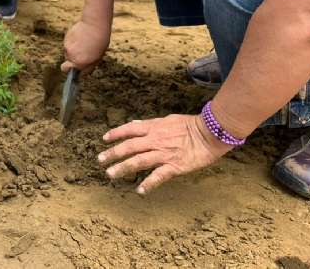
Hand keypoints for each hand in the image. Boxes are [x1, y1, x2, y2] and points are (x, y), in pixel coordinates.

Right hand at [61, 19, 108, 73]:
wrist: (95, 25)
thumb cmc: (100, 42)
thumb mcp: (97, 58)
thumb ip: (88, 67)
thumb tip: (81, 73)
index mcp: (79, 63)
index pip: (69, 71)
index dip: (73, 70)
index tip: (77, 67)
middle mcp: (71, 56)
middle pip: (66, 63)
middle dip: (70, 62)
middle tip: (79, 56)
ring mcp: (67, 47)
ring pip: (68, 53)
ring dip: (73, 51)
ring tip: (83, 44)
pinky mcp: (66, 38)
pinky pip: (67, 44)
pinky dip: (72, 43)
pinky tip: (80, 37)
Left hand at [98, 114, 232, 194]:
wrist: (210, 133)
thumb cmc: (192, 125)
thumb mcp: (168, 119)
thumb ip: (151, 124)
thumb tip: (136, 124)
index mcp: (154, 128)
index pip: (130, 129)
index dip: (116, 133)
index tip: (104, 139)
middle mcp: (155, 140)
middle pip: (129, 146)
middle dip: (113, 153)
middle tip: (100, 160)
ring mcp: (163, 154)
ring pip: (138, 161)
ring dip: (122, 168)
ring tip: (110, 174)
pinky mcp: (174, 166)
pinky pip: (158, 176)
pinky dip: (148, 184)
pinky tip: (139, 191)